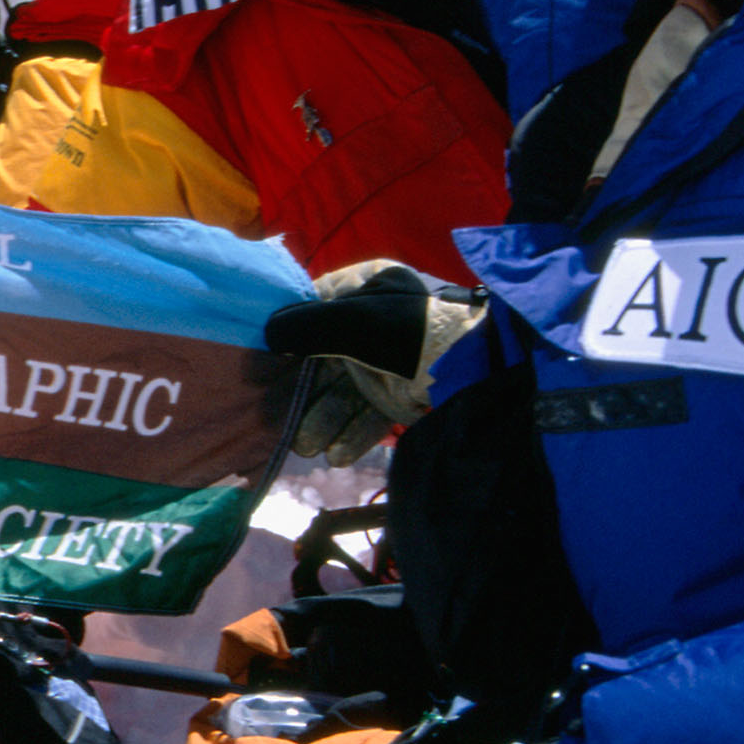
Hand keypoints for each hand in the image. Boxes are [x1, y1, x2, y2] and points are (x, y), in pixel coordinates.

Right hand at [266, 260, 485, 464]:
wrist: (481, 373)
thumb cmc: (416, 334)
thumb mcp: (356, 323)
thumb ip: (306, 327)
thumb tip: (267, 332)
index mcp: (365, 288)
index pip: (312, 309)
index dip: (286, 336)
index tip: (262, 364)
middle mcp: (373, 322)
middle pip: (322, 358)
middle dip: (302, 393)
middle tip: (276, 420)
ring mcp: (386, 360)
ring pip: (342, 391)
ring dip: (322, 420)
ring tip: (307, 448)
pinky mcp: (399, 393)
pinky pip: (366, 413)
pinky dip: (351, 434)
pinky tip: (338, 455)